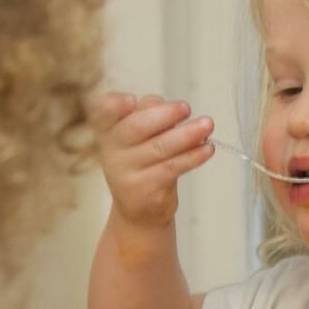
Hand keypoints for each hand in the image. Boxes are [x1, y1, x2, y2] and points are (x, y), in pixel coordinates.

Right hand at [89, 91, 214, 227]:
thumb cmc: (143, 160)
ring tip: (207, 125)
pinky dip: (193, 156)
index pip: (102, 113)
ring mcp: (126, 171)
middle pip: (136, 128)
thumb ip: (148, 112)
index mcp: (107, 129)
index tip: (130, 101)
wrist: (140, 207)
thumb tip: (164, 105)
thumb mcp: (140, 132)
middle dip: (164, 115)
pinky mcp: (145, 188)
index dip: (113, 106)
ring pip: (160, 147)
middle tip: (185, 108)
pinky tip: (206, 149)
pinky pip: (172, 167)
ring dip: (187, 135)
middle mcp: (111, 149)